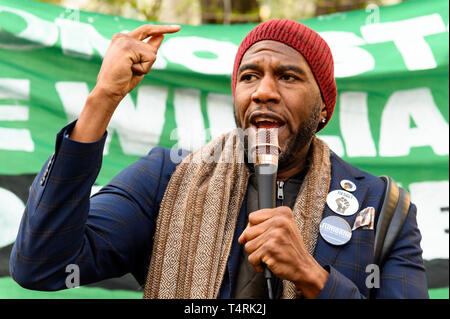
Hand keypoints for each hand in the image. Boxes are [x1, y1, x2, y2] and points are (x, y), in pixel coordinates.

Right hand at [70, 24, 179, 142]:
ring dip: (145, 66)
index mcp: (123, 39)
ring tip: (130, 70)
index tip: (177, 28)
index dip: (163, 29)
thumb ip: (149, 50)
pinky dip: (144, 68)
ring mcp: (125, 40)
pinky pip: (149, 57)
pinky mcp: (128, 46)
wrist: (109, 90)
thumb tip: (162, 36)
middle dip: (148, 63)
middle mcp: (123, 36)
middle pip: (151, 47)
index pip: (147, 31)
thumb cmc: (123, 80)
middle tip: (130, 71)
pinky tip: (130, 69)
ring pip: (152, 53)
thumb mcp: (140, 63)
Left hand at [238, 206, 328, 297]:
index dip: (253, 228)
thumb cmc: (292, 249)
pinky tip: (268, 262)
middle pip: (248, 232)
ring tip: (270, 254)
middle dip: (255, 243)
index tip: (261, 236)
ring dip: (256, 254)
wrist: (304, 267)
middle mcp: (279, 221)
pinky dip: (257, 264)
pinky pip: (251, 258)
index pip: (253, 217)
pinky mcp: (269, 248)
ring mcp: (274, 234)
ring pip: (248, 245)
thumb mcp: (283, 229)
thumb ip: (263, 226)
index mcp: (283, 213)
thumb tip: (241, 237)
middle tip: (268, 247)